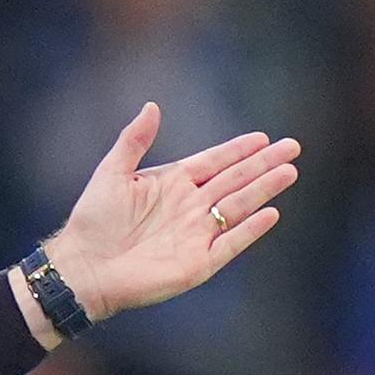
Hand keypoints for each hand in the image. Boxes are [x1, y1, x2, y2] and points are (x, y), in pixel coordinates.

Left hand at [42, 102, 299, 323]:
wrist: (82, 268)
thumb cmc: (92, 221)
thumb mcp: (112, 173)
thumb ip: (133, 140)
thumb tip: (152, 106)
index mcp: (171, 185)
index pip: (213, 163)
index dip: (238, 150)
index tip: (263, 137)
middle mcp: (188, 208)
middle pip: (234, 181)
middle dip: (262, 164)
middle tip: (292, 147)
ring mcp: (195, 236)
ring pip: (238, 207)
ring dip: (263, 190)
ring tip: (289, 171)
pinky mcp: (197, 264)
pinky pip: (230, 244)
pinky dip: (249, 230)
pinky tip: (270, 213)